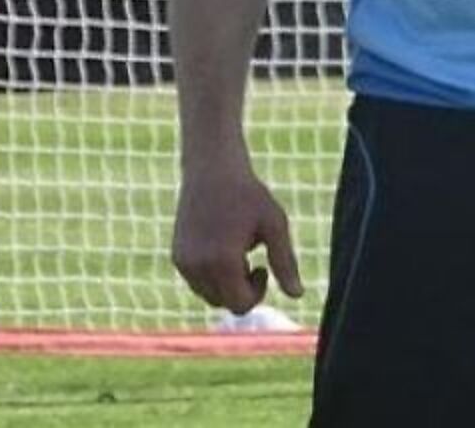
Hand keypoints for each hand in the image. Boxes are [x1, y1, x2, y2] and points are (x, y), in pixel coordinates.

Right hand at [171, 157, 304, 314]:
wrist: (213, 169)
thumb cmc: (249, 195)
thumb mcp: (275, 225)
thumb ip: (285, 262)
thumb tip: (298, 295)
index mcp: (222, 262)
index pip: (241, 305)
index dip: (258, 292)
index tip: (263, 267)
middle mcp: (197, 267)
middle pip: (224, 304)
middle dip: (241, 290)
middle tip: (252, 260)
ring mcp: (183, 263)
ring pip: (209, 295)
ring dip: (226, 284)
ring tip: (237, 251)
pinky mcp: (176, 256)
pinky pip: (197, 282)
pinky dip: (211, 275)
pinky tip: (222, 247)